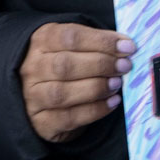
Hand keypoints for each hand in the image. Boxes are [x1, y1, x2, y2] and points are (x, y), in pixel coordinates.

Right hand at [20, 20, 134, 143]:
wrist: (43, 98)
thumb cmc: (65, 66)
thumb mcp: (74, 46)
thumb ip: (96, 43)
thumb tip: (126, 45)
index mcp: (40, 41)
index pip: (69, 37)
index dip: (101, 41)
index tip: (127, 46)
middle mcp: (32, 68)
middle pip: (64, 65)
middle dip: (100, 64)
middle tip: (125, 66)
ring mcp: (33, 96)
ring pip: (63, 93)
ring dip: (96, 87)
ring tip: (117, 84)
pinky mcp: (42, 122)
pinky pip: (69, 118)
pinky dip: (95, 110)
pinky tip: (112, 102)